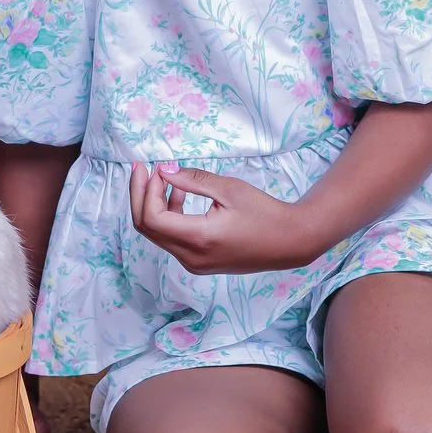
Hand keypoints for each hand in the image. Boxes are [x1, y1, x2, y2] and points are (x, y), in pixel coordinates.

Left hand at [128, 162, 324, 274]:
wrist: (291, 242)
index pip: (152, 218)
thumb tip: (163, 170)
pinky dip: (168, 217)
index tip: (153, 168)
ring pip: (158, 235)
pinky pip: (172, 240)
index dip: (146, 191)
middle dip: (140, 196)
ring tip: (164, 178)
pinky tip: (178, 196)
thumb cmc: (265, 213)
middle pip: (148, 229)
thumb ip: (193, 181)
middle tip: (142, 170)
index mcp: (199, 239)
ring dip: (154, 205)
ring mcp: (194, 264)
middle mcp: (192, 258)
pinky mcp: (200, 263)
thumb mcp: (229, 189)